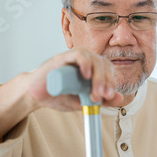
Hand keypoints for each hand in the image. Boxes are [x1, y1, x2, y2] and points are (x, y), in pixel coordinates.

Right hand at [0, 48, 122, 142]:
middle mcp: (86, 61)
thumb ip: (101, 100)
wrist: (36, 96)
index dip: (112, 83)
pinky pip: (79, 55)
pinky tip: (86, 75)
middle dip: (106, 81)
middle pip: (103, 64)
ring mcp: (74, 58)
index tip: (109, 97)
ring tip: (95, 92)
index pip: (108, 71)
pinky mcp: (62, 57)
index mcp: (92, 70)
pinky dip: (85, 63)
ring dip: (98, 76)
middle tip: (103, 96)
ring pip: (94, 59)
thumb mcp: (83, 101)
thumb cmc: (60, 96)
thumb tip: (120, 98)